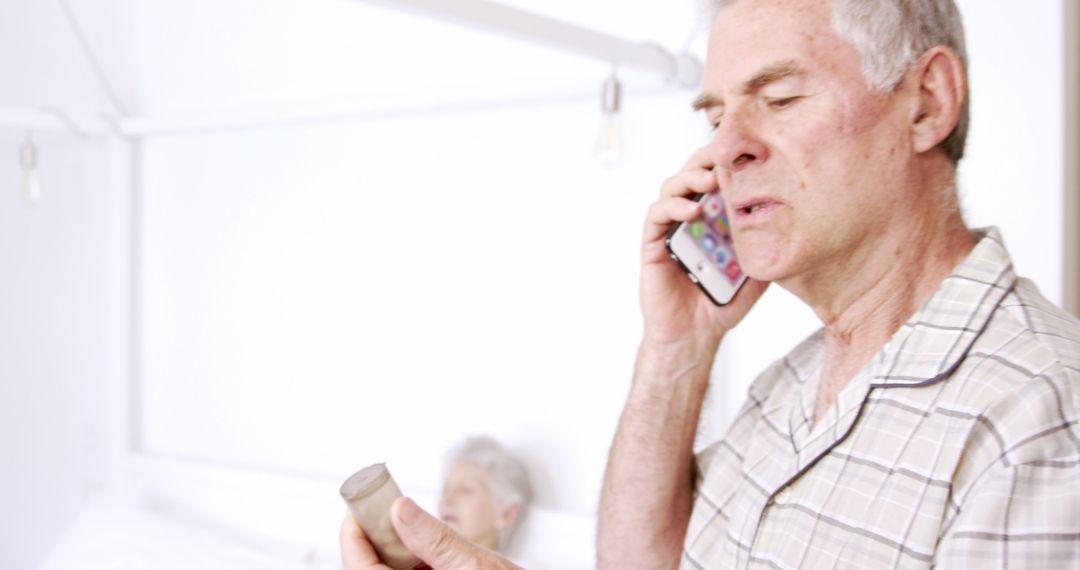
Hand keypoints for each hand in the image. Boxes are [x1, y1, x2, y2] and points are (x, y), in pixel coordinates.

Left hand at [341, 497, 521, 569]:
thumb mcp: (473, 561)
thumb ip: (434, 537)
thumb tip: (400, 509)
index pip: (360, 567)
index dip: (353, 534)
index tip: (358, 504)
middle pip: (369, 567)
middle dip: (375, 535)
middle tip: (384, 505)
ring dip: (392, 548)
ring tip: (403, 521)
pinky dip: (410, 559)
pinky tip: (422, 546)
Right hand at [640, 145, 767, 348]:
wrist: (695, 335)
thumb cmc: (722, 302)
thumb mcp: (757, 267)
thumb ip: (766, 242)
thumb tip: (791, 215)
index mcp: (714, 217)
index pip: (718, 177)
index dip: (729, 160)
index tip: (748, 151)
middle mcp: (690, 217)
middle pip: (692, 173)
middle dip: (707, 159)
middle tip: (725, 157)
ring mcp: (669, 228)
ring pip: (671, 187)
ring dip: (689, 178)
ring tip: (710, 181)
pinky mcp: (652, 244)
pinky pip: (656, 216)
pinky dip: (672, 207)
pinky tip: (691, 211)